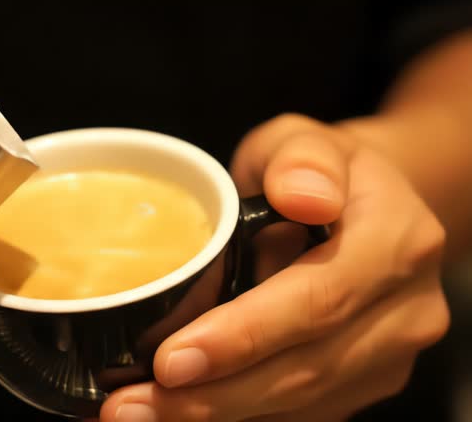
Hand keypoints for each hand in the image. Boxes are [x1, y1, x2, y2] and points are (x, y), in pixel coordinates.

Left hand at [98, 113, 449, 421]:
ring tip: (138, 413)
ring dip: (215, 415)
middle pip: (304, 369)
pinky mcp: (362, 382)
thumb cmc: (315, 173)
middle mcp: (405, 311)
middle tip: (130, 406)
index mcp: (396, 243)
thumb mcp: (302, 141)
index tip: (171, 360)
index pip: (316, 301)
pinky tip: (177, 412)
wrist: (363, 208)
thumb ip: (302, 158)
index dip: (242, 337)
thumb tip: (302, 195)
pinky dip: (234, 415)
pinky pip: (298, 413)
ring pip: (300, 403)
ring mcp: (388, 355)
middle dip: (212, 396)